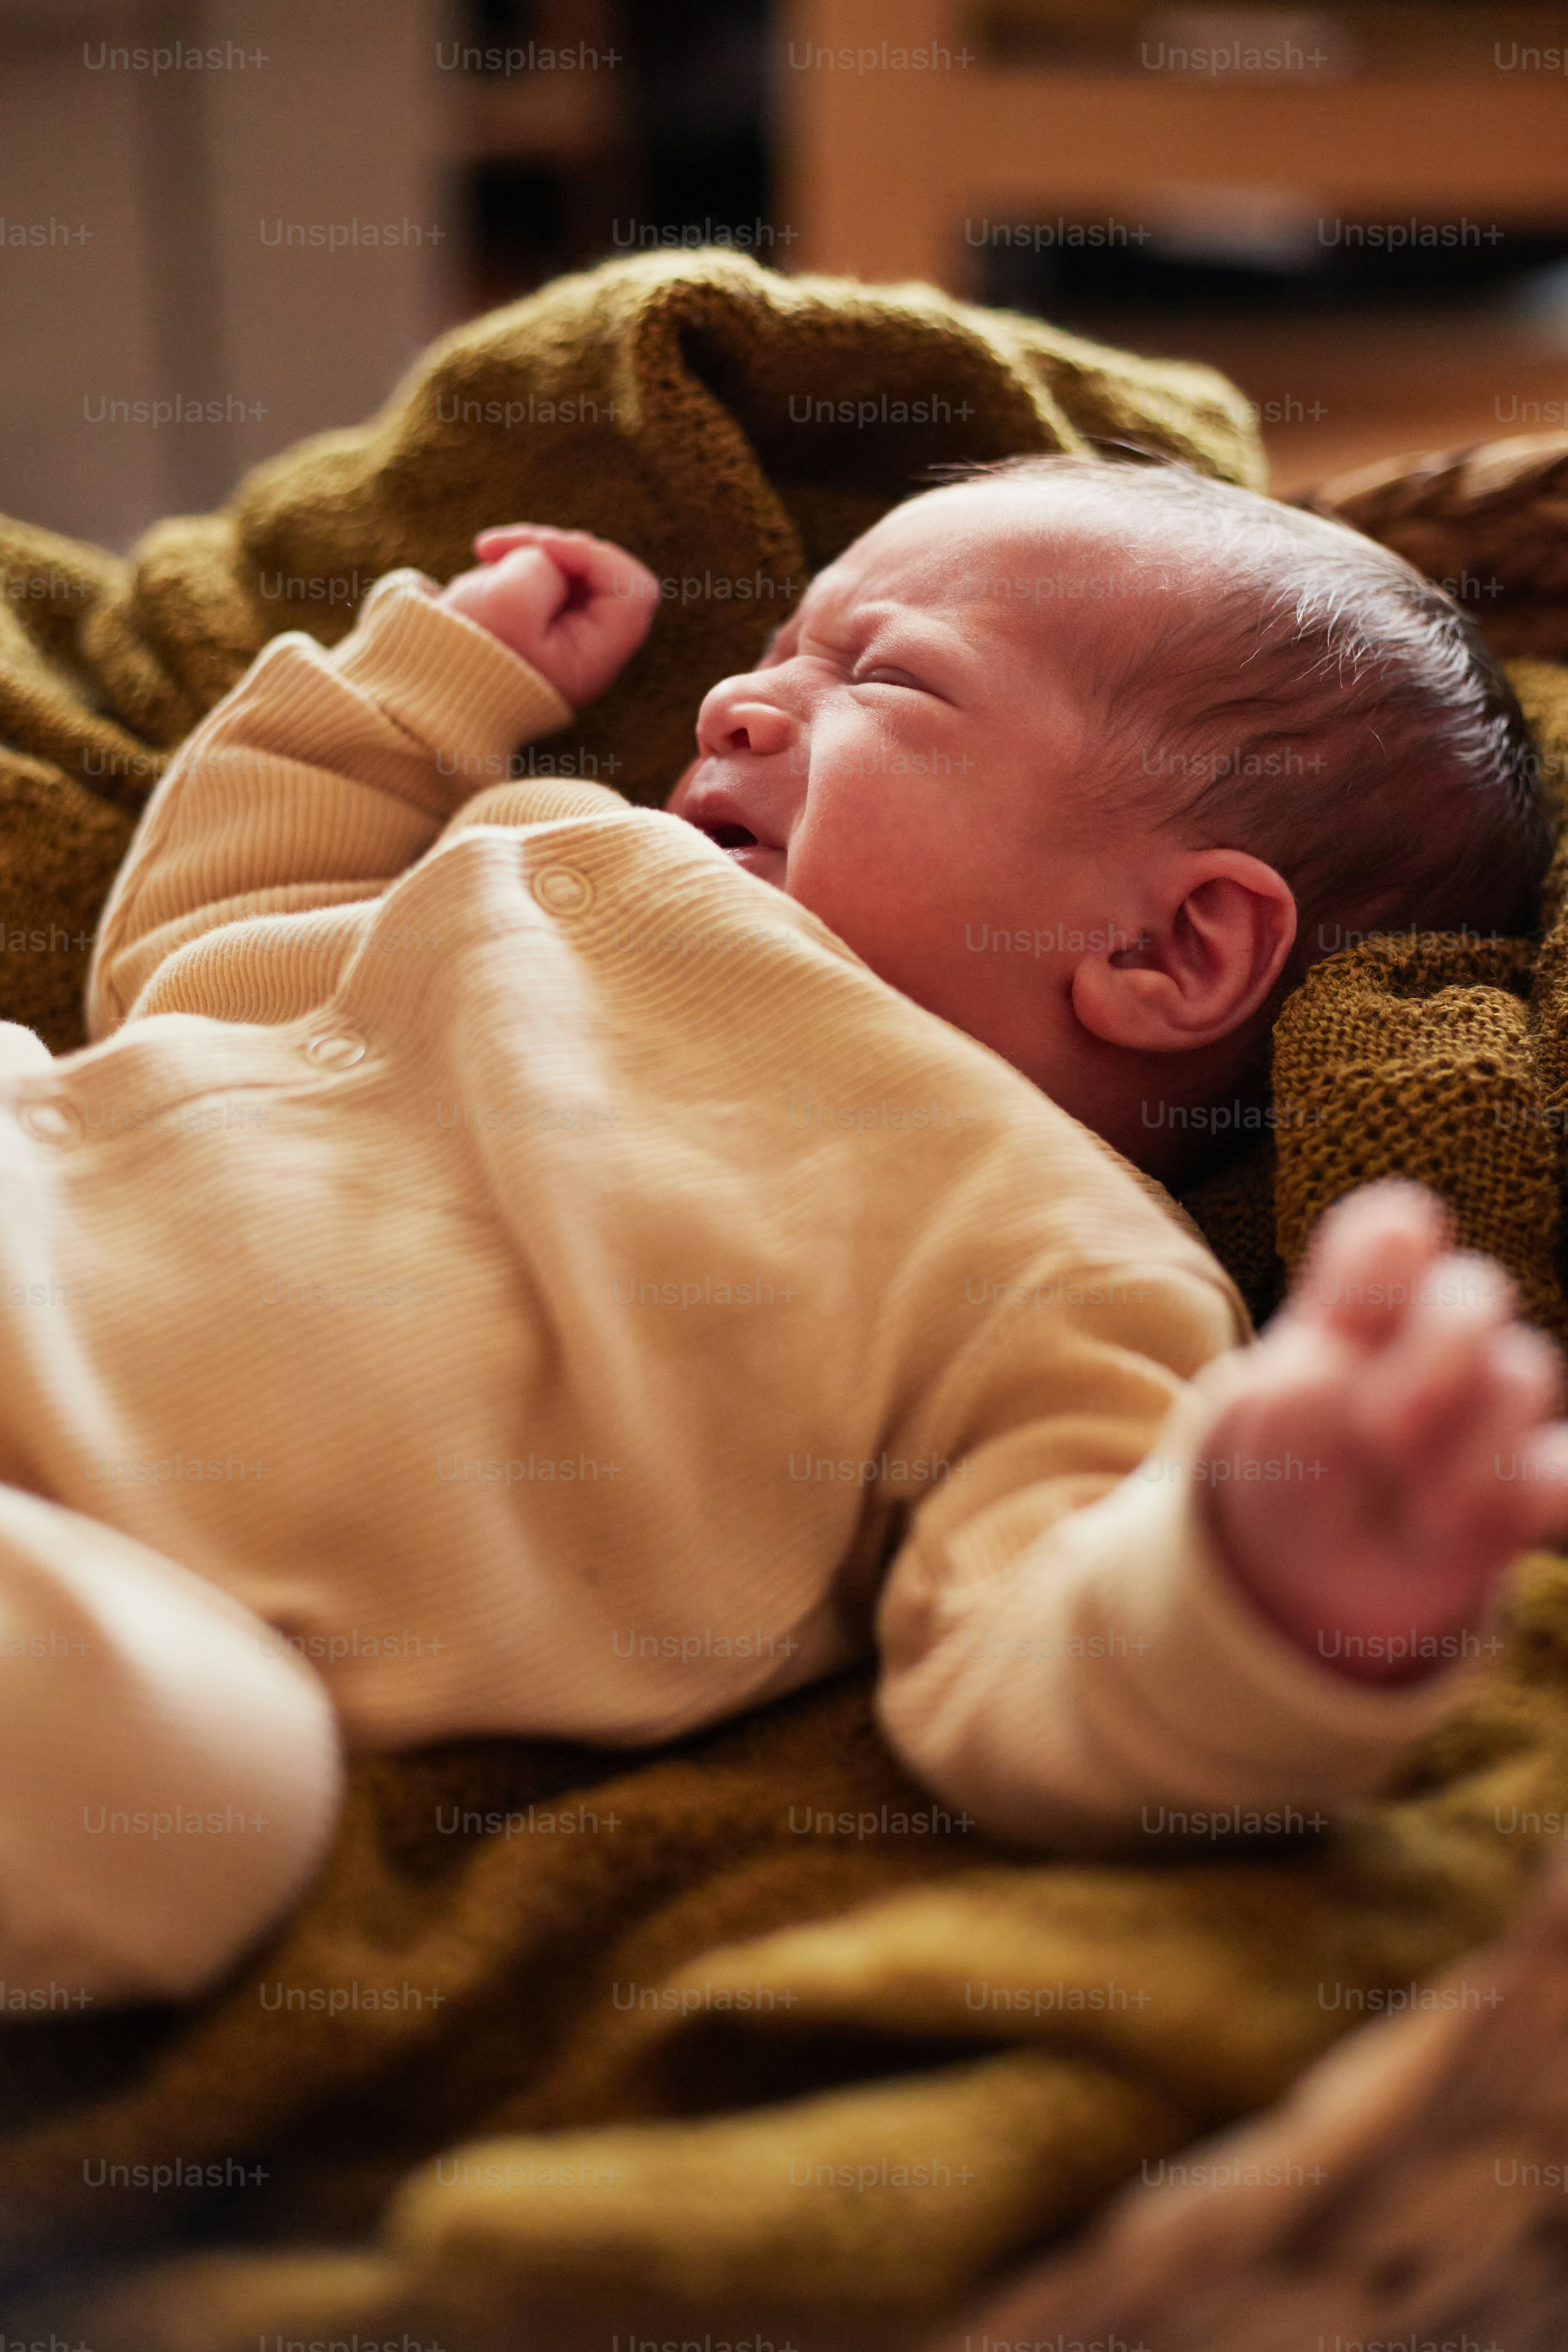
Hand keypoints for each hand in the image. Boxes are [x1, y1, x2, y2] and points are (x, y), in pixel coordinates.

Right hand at [437, 525, 660, 706]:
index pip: (634, 591)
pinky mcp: (538, 622)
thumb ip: (545, 565)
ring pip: (571, 569)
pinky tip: (485, 568)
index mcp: (593, 660)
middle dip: (552, 548)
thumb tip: (549, 561)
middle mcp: (587, 651)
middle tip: (494, 547)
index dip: (595, 556)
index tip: (543, 550)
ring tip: (484, 559)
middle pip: (602, 573)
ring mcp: (563, 636)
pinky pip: (544, 575)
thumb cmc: (463, 651)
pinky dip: (517, 563)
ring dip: (527, 553)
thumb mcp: (508, 600)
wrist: (418, 684)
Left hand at [1199, 1181, 1567, 1682]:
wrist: (1317, 1564)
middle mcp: (1436, 1336)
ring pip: (1521, 1374)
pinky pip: (1560, 1471)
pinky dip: (1521, 1499)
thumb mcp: (1270, 1434)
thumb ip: (1303, 1396)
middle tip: (1382, 1431)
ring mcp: (1489, 1403)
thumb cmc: (1291, 1466)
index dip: (1385, 1253)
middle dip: (1439, 1349)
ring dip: (1470, 1445)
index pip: (1391, 1231)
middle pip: (1472, 1288)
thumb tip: (1344, 1379)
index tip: (1344, 1320)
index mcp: (1361, 1303)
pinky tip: (1461, 1531)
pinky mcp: (1528, 1477)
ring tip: (1418, 1512)